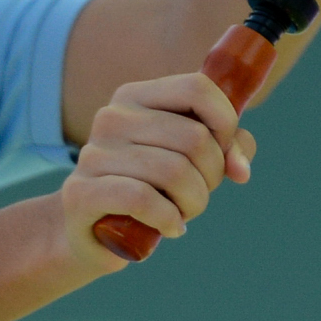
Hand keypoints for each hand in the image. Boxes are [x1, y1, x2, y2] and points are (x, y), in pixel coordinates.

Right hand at [60, 73, 254, 271]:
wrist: (91, 231)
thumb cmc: (148, 188)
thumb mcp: (190, 161)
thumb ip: (225, 149)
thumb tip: (240, 168)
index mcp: (135, 97)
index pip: (197, 88)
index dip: (225, 123)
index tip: (221, 152)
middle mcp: (110, 117)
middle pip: (194, 138)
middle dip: (211, 176)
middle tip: (197, 194)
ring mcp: (92, 154)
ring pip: (175, 172)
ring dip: (194, 203)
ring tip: (182, 213)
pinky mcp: (80, 192)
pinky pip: (142, 199)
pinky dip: (168, 219)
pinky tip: (170, 227)